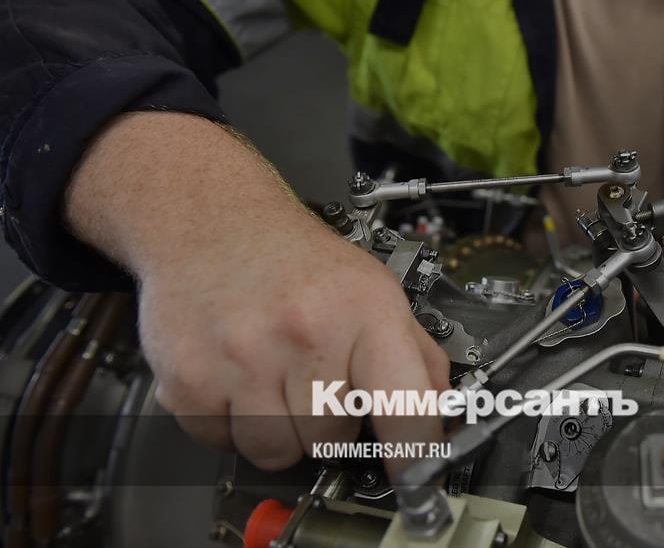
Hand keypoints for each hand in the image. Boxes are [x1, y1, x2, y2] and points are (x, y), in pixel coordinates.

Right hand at [64, 113, 449, 479]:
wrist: (210, 220)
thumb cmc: (295, 259)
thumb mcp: (374, 289)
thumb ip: (416, 354)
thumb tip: (441, 415)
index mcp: (364, 311)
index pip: (404, 405)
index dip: (414, 454)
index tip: (417, 477)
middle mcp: (305, 333)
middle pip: (335, 440)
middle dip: (330, 422)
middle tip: (318, 381)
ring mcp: (244, 358)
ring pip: (278, 452)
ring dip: (280, 430)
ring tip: (276, 377)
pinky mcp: (190, 380)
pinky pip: (223, 443)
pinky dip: (232, 423)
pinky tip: (239, 377)